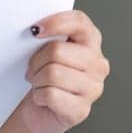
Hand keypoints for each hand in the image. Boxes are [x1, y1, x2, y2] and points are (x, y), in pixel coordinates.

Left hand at [18, 10, 107, 132]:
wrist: (39, 110)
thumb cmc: (42, 75)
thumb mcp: (46, 49)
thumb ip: (48, 35)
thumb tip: (35, 30)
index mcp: (91, 42)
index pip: (79, 22)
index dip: (55, 23)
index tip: (35, 30)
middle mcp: (98, 65)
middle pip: (57, 50)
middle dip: (36, 60)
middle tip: (33, 69)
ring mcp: (94, 89)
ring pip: (52, 73)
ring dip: (37, 79)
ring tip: (38, 83)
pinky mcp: (82, 110)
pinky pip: (50, 94)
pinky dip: (38, 96)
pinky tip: (42, 98)